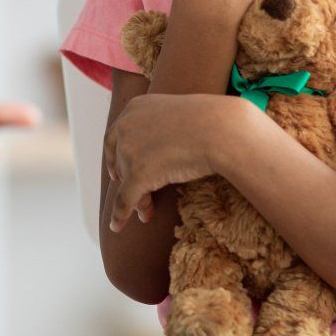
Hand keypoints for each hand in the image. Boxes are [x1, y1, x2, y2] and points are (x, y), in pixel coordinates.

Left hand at [105, 92, 256, 230]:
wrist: (221, 130)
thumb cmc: (211, 121)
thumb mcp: (180, 113)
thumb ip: (166, 123)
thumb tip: (167, 141)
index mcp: (134, 108)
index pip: (115, 136)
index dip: (115, 156)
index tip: (117, 171)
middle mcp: (125, 127)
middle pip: (120, 160)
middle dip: (127, 179)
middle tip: (134, 192)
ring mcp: (130, 150)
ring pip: (126, 182)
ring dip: (137, 199)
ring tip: (146, 212)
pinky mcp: (138, 174)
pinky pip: (124, 200)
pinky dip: (119, 215)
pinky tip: (116, 227)